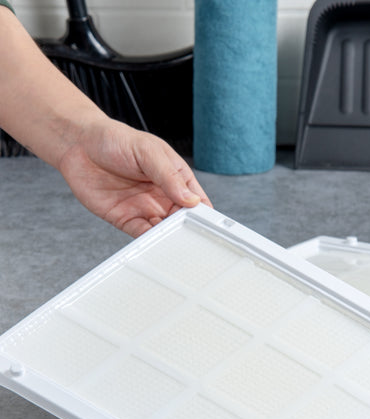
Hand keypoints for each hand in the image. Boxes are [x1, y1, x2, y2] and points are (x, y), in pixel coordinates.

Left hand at [58, 117, 211, 236]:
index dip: (205, 214)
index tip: (209, 225)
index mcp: (175, 178)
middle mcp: (163, 196)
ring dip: (170, 239)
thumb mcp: (148, 152)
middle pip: (183, 220)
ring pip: (164, 231)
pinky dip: (149, 242)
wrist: (77, 144)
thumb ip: (169, 176)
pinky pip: (141, 235)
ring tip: (175, 245)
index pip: (196, 201)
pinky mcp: (125, 219)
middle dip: (188, 231)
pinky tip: (154, 244)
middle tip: (193, 240)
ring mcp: (145, 209)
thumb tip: (191, 200)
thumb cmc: (115, 140)